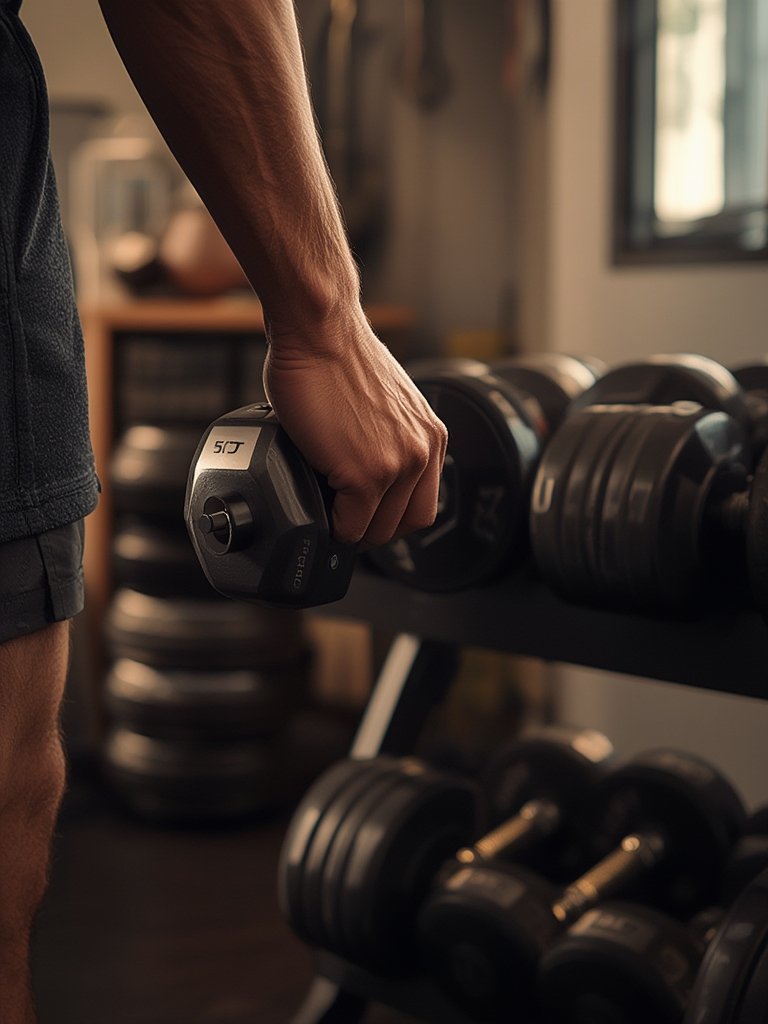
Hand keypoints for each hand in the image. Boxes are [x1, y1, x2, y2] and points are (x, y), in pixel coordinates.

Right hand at [263, 310, 447, 545]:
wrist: (319, 329)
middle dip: (371, 525)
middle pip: (405, 524)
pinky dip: (332, 525)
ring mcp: (397, 465)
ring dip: (350, 526)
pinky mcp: (366, 475)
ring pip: (378, 531)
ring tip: (329, 508)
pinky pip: (350, 526)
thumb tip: (362, 467)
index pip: (422, 503)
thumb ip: (385, 438)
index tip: (365, 510)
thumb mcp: (382, 404)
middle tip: (343, 514)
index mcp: (430, 435)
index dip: (388, 513)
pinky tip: (319, 506)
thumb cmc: (335, 356)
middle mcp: (423, 451)